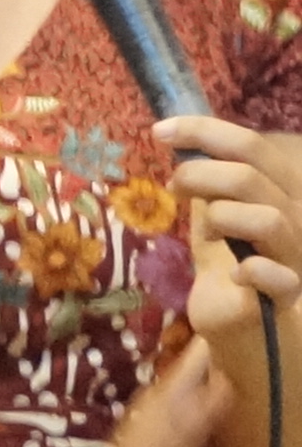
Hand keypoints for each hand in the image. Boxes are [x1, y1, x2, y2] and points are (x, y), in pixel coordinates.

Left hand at [159, 116, 301, 334]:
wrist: (237, 315)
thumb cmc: (226, 254)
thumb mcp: (213, 204)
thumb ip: (207, 174)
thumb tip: (177, 135)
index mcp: (281, 190)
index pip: (254, 146)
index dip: (205, 131)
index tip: (160, 131)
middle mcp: (297, 217)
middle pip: (252, 176)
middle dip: (200, 173)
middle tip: (174, 186)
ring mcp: (295, 256)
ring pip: (269, 218)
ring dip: (222, 217)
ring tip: (209, 231)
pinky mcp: (286, 293)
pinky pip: (280, 276)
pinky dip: (253, 270)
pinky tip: (235, 273)